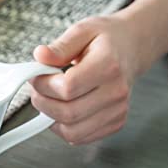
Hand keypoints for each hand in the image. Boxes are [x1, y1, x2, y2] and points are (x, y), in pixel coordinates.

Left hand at [30, 15, 141, 144]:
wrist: (132, 47)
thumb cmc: (106, 38)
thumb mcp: (82, 31)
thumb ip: (60, 46)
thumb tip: (40, 56)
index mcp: (108, 65)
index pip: (68, 87)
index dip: (43, 84)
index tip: (35, 76)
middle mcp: (116, 92)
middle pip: (68, 112)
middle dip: (42, 102)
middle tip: (36, 88)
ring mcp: (118, 111)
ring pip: (73, 131)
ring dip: (50, 117)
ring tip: (47, 98)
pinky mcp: (116, 123)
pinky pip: (81, 137)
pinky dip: (63, 127)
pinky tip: (60, 108)